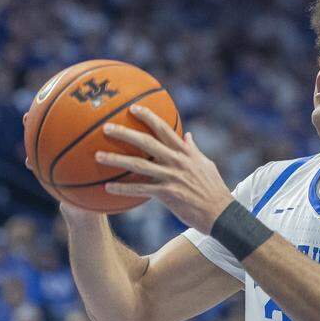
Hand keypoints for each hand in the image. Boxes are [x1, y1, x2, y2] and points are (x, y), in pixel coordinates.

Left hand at [95, 105, 233, 232]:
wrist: (221, 213)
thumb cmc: (214, 189)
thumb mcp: (206, 165)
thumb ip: (194, 150)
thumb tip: (188, 135)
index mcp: (185, 153)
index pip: (165, 129)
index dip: (149, 117)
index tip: (133, 108)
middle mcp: (177, 161)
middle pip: (147, 143)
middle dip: (125, 133)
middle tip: (106, 127)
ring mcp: (171, 177)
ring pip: (139, 165)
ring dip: (116, 160)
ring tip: (98, 156)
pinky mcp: (167, 195)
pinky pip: (140, 190)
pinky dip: (123, 189)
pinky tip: (107, 188)